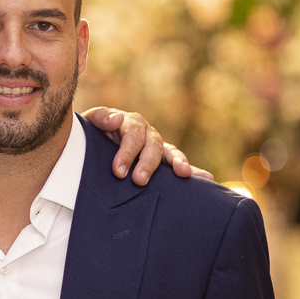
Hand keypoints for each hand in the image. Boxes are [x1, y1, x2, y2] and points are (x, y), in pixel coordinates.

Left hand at [79, 107, 213, 184]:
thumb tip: (117, 119)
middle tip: (139, 180)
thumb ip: (102, 118)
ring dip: (177, 163)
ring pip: (169, 152)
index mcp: (131, 122)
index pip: (132, 136)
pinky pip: (179, 164)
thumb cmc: (93, 133)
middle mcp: (147, 133)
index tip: (118, 171)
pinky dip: (194, 171)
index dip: (126, 153)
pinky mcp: (163, 159)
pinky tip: (208, 179)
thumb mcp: (91, 122)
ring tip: (183, 173)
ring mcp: (157, 145)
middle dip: (147, 163)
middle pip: (152, 145)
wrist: (95, 140)